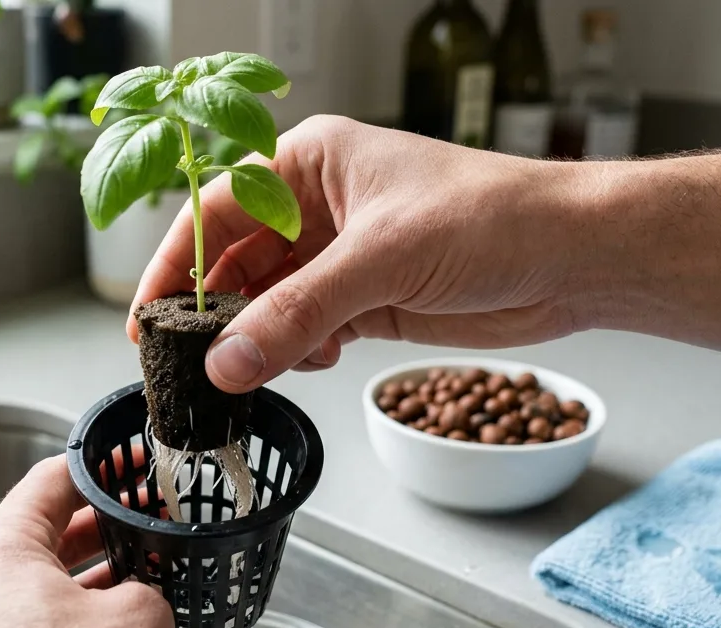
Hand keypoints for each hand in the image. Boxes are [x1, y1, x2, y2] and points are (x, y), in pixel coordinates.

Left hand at [0, 456, 175, 627]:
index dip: (96, 469)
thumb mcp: (144, 618)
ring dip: (70, 595)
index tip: (122, 464)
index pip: (44, 486)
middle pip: (27, 546)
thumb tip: (133, 598)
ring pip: (18, 606)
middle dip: (88, 538)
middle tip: (134, 530)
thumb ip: (140, 585)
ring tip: (124, 597)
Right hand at [128, 115, 589, 392]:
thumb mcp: (381, 259)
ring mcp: (342, 256)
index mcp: (310, 163)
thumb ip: (298, 313)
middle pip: (235, 262)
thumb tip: (227, 362)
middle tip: (191, 363)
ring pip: (270, 303)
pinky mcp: (368, 301)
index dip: (175, 265)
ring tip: (255, 370)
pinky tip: (315, 360)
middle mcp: (318, 206)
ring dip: (260, 339)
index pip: (215, 211)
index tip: (146, 317)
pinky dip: (300, 351)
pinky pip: (308, 330)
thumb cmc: (492, 217)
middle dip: (216, 313)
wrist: (574, 257)